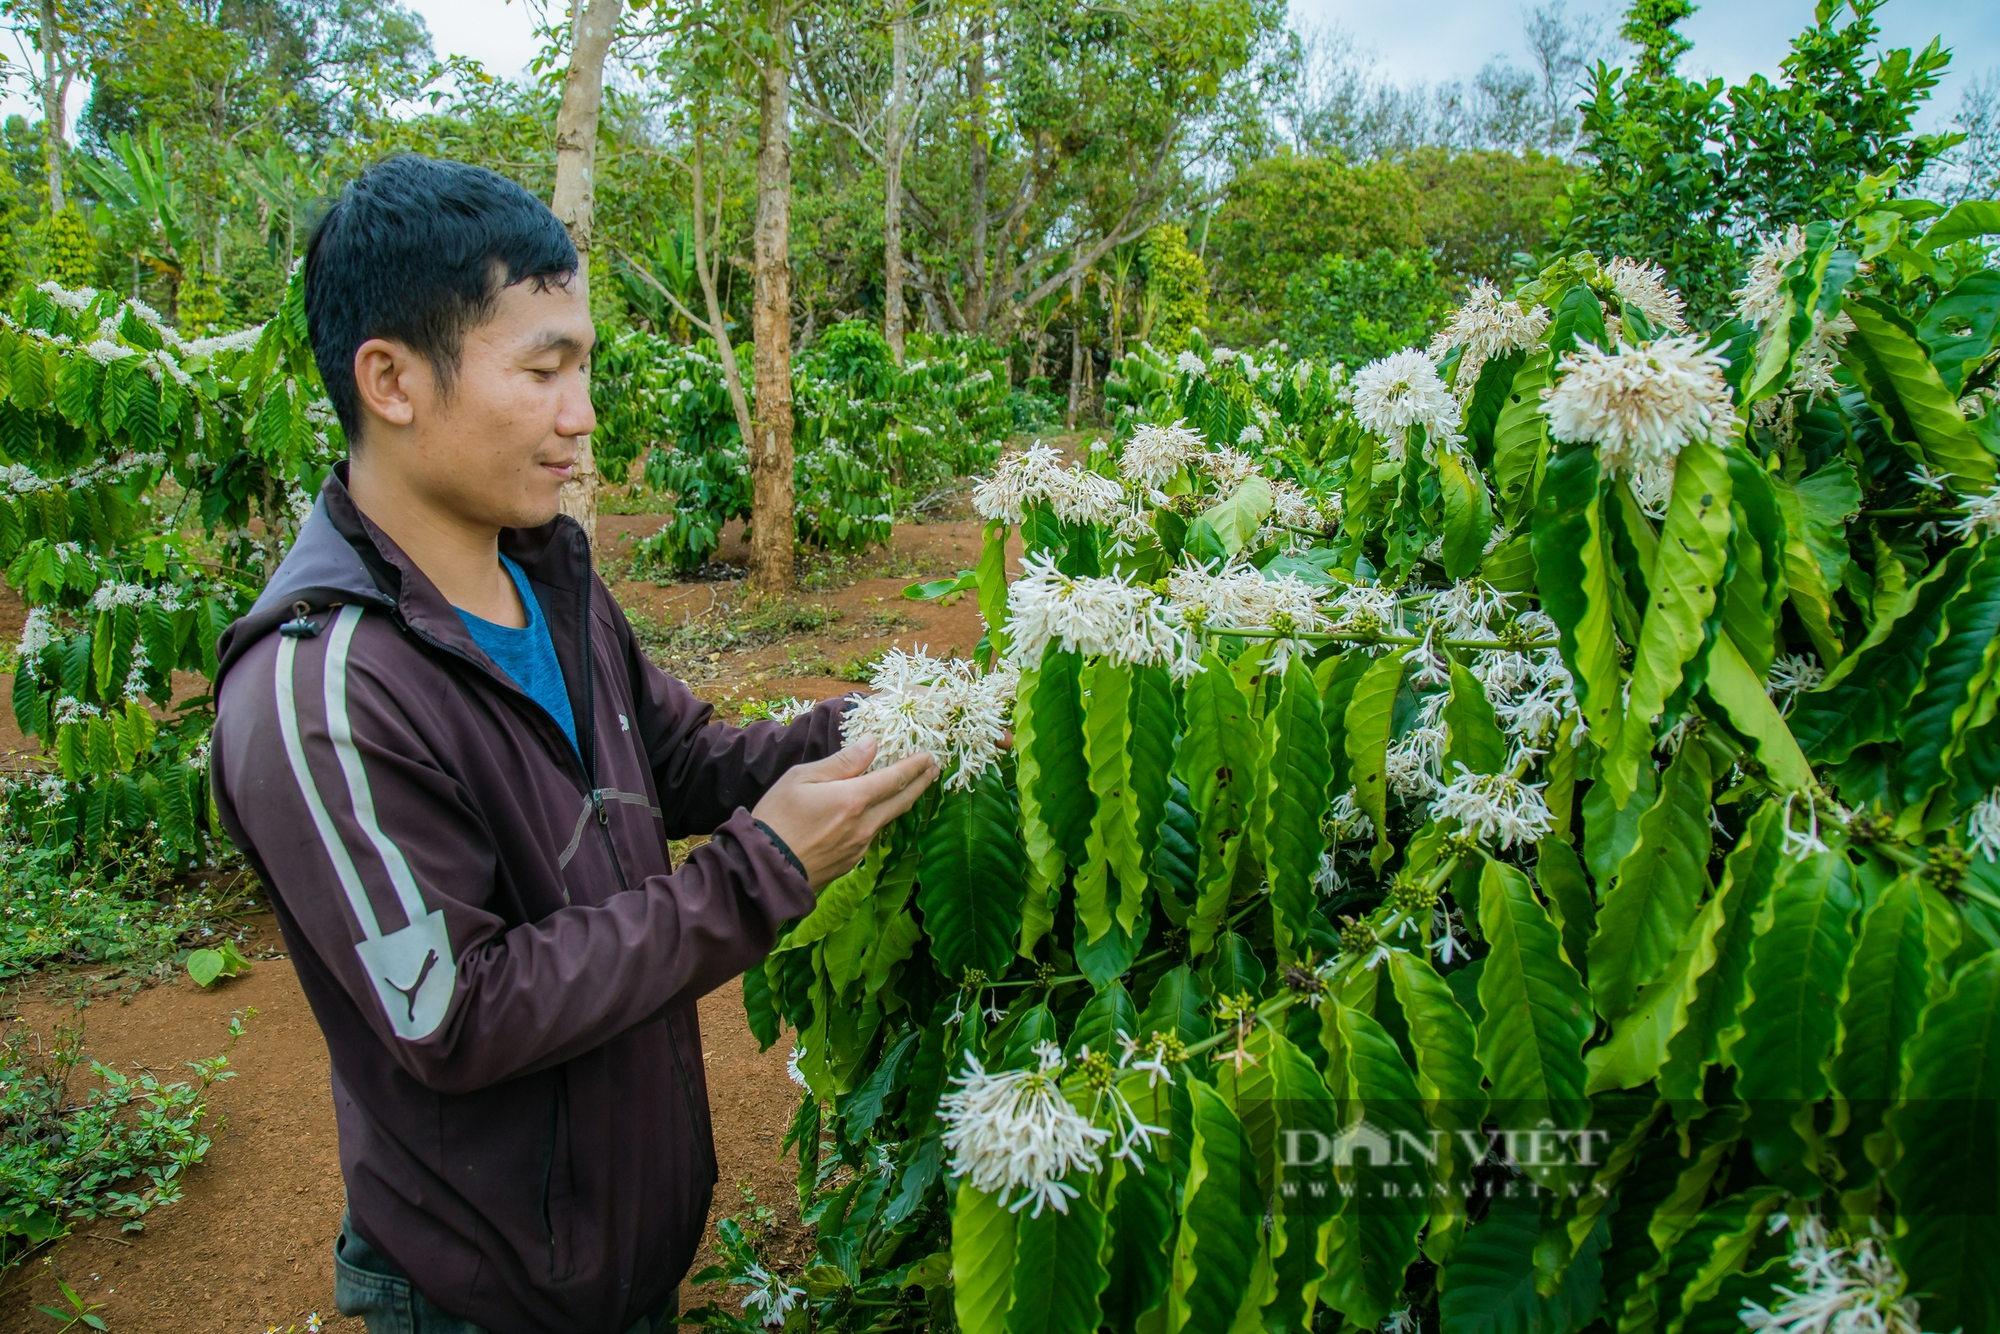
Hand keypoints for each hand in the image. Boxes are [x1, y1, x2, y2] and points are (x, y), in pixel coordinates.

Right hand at [752, 738, 937, 888]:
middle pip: (901, 801)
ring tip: (910, 788)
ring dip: (903, 801)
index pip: (895, 778)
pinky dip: (881, 819)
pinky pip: (872, 835)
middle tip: (934, 770)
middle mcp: (864, 825)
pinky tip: (877, 813)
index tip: (929, 756)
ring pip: (888, 820)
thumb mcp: (802, 778)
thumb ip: (841, 762)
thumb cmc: (777, 818)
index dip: (915, 766)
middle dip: (921, 783)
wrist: (764, 869)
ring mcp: (859, 847)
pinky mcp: (850, 862)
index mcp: (853, 799)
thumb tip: (871, 744)